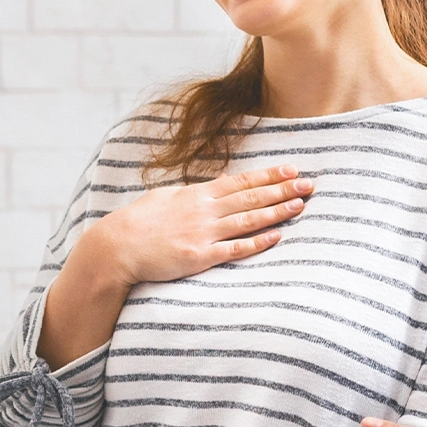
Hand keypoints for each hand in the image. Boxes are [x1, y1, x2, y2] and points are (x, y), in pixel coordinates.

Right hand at [94, 164, 312, 286]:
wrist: (117, 246)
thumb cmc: (138, 222)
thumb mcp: (165, 198)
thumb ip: (193, 193)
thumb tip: (214, 186)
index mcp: (196, 194)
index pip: (240, 181)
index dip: (268, 175)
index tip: (291, 168)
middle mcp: (204, 211)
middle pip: (250, 198)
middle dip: (282, 189)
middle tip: (309, 184)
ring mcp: (203, 234)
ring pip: (248, 220)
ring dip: (276, 212)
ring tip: (300, 205)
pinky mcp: (199, 257)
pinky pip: (234, 249)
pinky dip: (257, 242)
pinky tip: (277, 236)